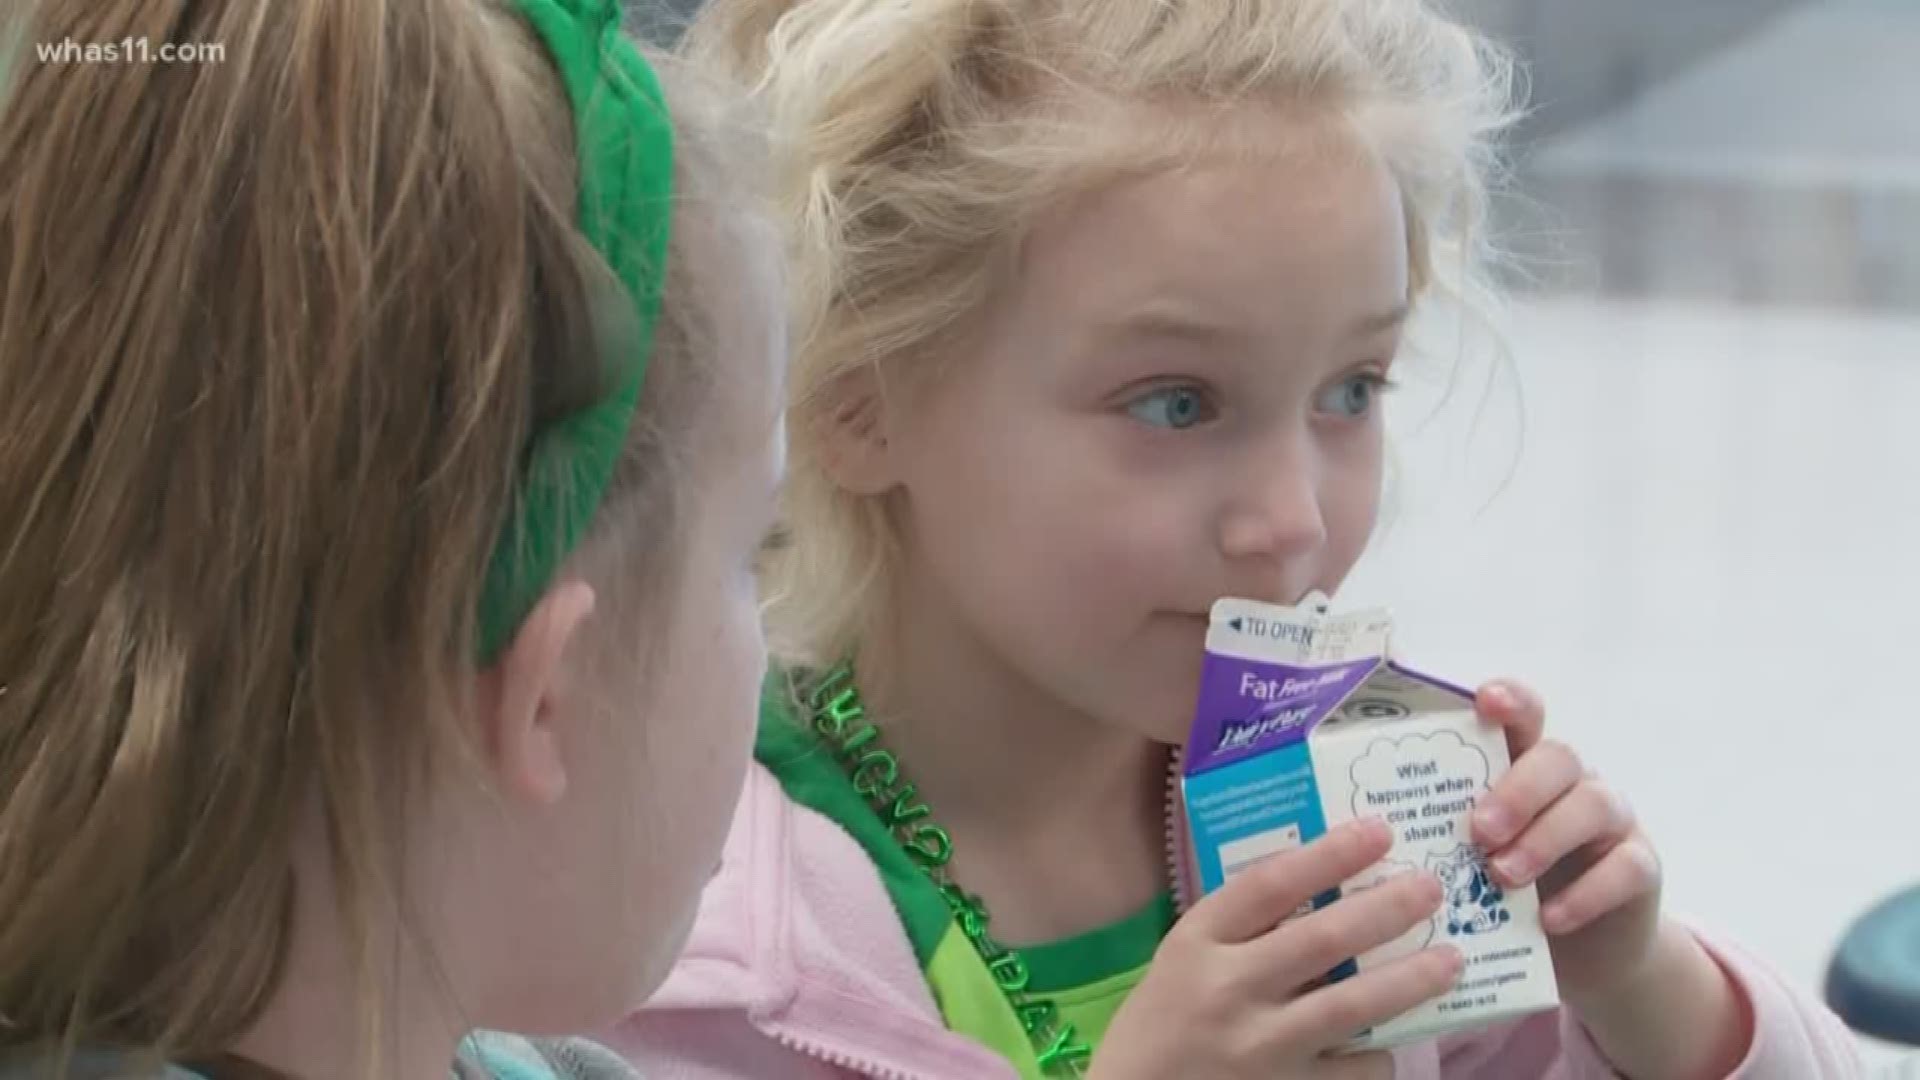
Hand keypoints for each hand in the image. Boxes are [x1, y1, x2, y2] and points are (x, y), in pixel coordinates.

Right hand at [1091, 818, 1462, 1079]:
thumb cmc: (1165, 1019)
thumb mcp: (1185, 959)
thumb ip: (1242, 928)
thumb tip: (1328, 883)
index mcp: (1198, 942)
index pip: (1270, 885)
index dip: (1329, 855)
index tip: (1379, 831)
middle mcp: (1229, 989)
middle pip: (1323, 939)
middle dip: (1388, 908)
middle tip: (1432, 887)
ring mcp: (1260, 1047)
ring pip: (1351, 1006)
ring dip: (1410, 979)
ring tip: (1452, 959)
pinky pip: (1353, 1068)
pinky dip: (1381, 1051)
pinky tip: (1399, 1035)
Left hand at [1472, 681, 1754, 1079]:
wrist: (1579, 950)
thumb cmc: (1505, 889)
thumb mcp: (1467, 857)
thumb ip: (1435, 833)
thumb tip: (1356, 829)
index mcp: (1523, 766)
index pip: (1523, 715)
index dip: (1509, 701)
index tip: (1484, 701)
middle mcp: (1572, 782)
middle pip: (1558, 757)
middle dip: (1516, 790)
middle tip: (1477, 830)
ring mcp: (1613, 821)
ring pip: (1593, 804)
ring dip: (1544, 839)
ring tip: (1501, 876)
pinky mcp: (1641, 866)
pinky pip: (1626, 867)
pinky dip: (1586, 894)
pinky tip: (1548, 920)